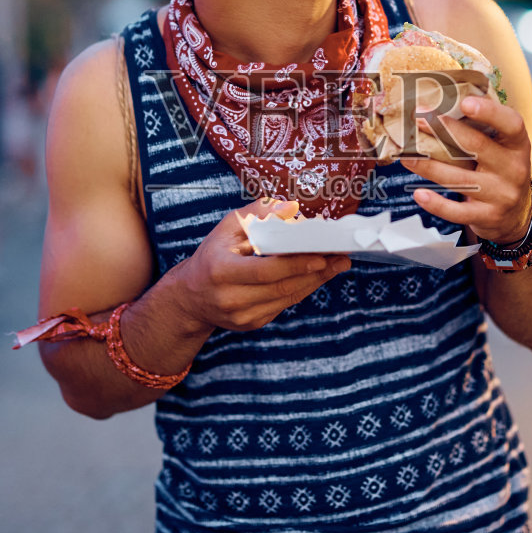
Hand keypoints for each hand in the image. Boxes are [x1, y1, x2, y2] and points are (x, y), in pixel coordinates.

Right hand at [162, 198, 351, 333]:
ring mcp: (242, 315)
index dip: (296, 264)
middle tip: (341, 257)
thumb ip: (257, 215)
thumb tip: (290, 208)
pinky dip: (302, 289)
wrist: (191, 297)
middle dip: (316, 271)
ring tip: (337, 264)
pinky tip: (317, 276)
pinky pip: (284, 305)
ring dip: (316, 281)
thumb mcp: (226, 229)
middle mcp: (231, 298)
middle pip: (282, 286)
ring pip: (288, 297)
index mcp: (222, 271)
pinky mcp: (252, 324)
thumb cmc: (212, 256)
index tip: (321, 255)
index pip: (266, 270)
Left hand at [402, 95, 531, 242]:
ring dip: (427, 166)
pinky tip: (419, 193)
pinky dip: (436, 203)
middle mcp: (514, 168)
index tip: (465, 102)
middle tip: (418, 119)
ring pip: (459, 179)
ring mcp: (501, 195)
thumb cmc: (500, 170)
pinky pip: (457, 211)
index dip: (489, 112)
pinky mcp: (487, 216)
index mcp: (517, 144)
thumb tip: (441, 102)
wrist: (516, 214)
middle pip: (476, 147)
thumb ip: (481, 129)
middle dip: (443, 131)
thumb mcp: (502, 148)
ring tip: (405, 156)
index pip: (511, 124)